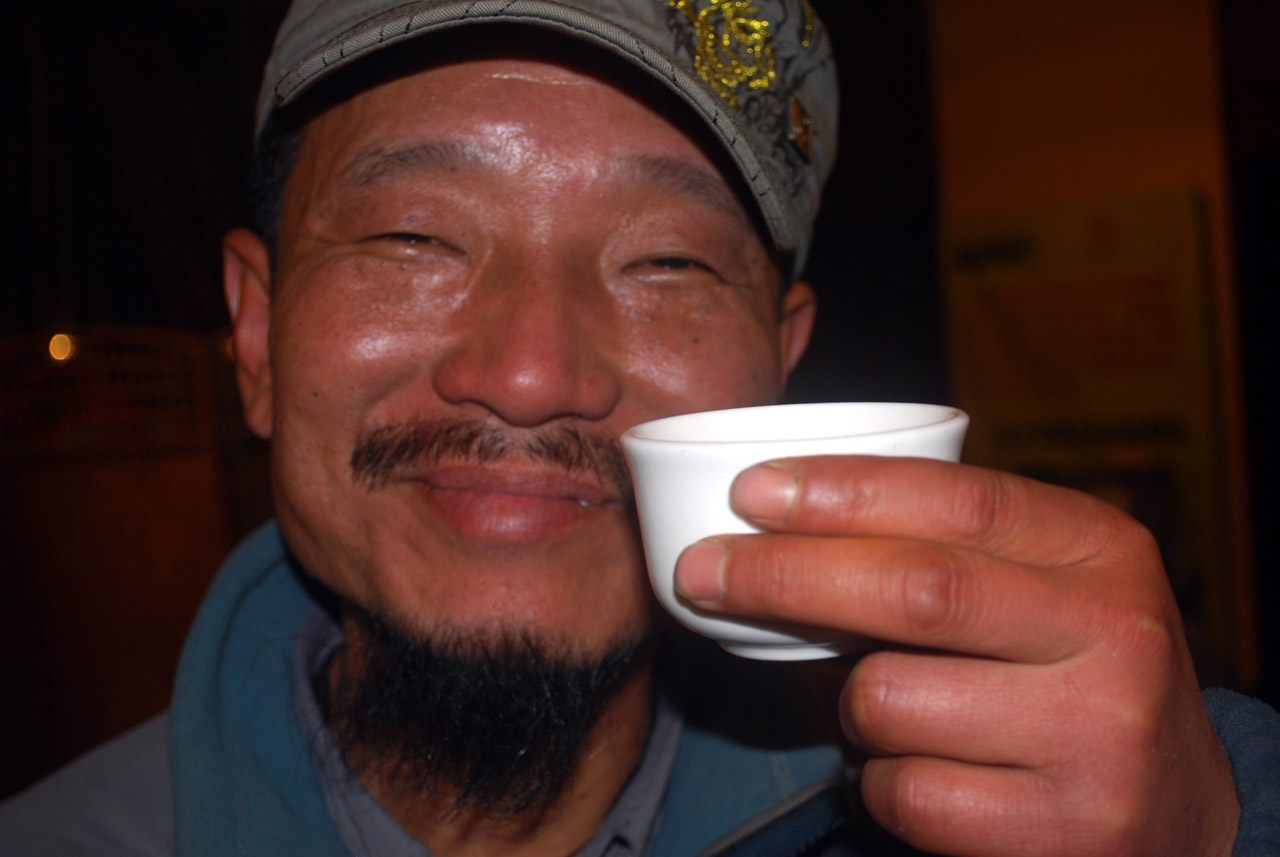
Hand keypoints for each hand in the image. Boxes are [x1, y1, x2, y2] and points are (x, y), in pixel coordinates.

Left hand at [674, 456, 1239, 856]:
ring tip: (890, 701)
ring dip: (848, 700)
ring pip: (887, 699)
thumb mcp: (1049, 583)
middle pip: (911, 591)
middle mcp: (1110, 637)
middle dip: (783, 576)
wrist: (1179, 809)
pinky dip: (875, 778)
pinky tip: (918, 767)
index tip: (752, 491)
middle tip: (703, 570)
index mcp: (1101, 551)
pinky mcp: (1056, 832)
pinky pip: (901, 791)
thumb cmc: (1078, 671)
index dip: (841, 491)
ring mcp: (1091, 740)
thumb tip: (785, 510)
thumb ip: (952, 543)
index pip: (955, 500)